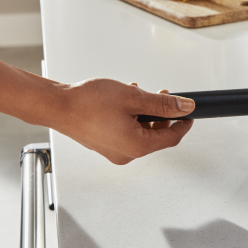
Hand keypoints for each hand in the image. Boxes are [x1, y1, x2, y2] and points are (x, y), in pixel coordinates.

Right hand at [52, 79, 193, 164]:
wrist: (57, 105)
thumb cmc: (88, 103)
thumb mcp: (134, 97)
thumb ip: (162, 104)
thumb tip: (185, 107)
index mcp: (136, 146)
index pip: (171, 139)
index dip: (183, 123)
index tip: (189, 111)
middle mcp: (125, 154)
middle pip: (156, 136)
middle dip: (162, 114)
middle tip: (162, 95)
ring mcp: (114, 151)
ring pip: (141, 132)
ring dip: (146, 113)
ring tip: (139, 94)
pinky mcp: (105, 145)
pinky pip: (127, 132)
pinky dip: (132, 117)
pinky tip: (125, 101)